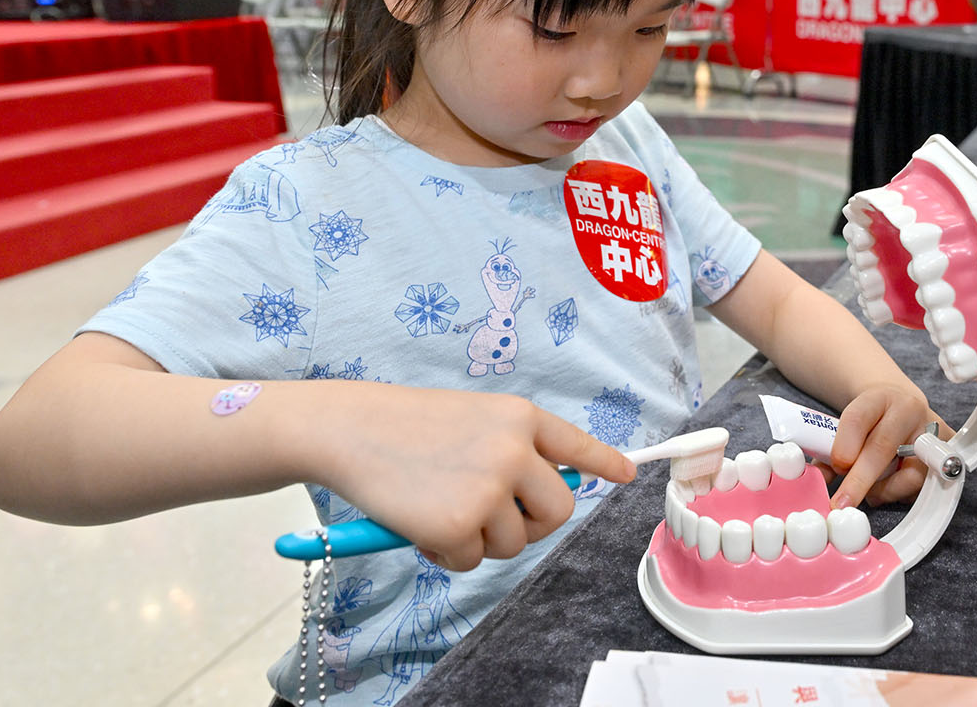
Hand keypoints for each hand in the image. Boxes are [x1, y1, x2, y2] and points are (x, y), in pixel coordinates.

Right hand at [313, 385, 634, 570]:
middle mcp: (514, 449)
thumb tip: (547, 493)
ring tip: (440, 506)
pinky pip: (472, 560)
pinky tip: (420, 521)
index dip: (603, 462)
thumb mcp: (471, 420)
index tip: (627, 474)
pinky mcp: (460, 525)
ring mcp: (490, 488)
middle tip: (495, 520)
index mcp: (519, 416)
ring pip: (514, 542)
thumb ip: (511, 448)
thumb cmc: (402, 425)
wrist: (349, 429)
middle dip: (533, 524)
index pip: (576, 445)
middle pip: (559, 509)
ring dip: (480, 539)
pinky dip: (447, 552)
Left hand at [821, 382, 946, 508]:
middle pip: (883, 447)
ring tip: (871, 492)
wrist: (901, 404)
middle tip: (842, 502)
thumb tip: (819, 482)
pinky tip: (891, 487)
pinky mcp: (947, 452)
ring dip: (885, 490)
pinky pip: (927, 484)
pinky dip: (905, 493)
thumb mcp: (848, 425)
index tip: (836, 467)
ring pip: (911, 472)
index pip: (858, 417)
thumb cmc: (870, 421)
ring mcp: (932, 430)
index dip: (845, 445)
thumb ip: (830, 453)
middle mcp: (908, 409)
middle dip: (859, 480)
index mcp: (877, 397)